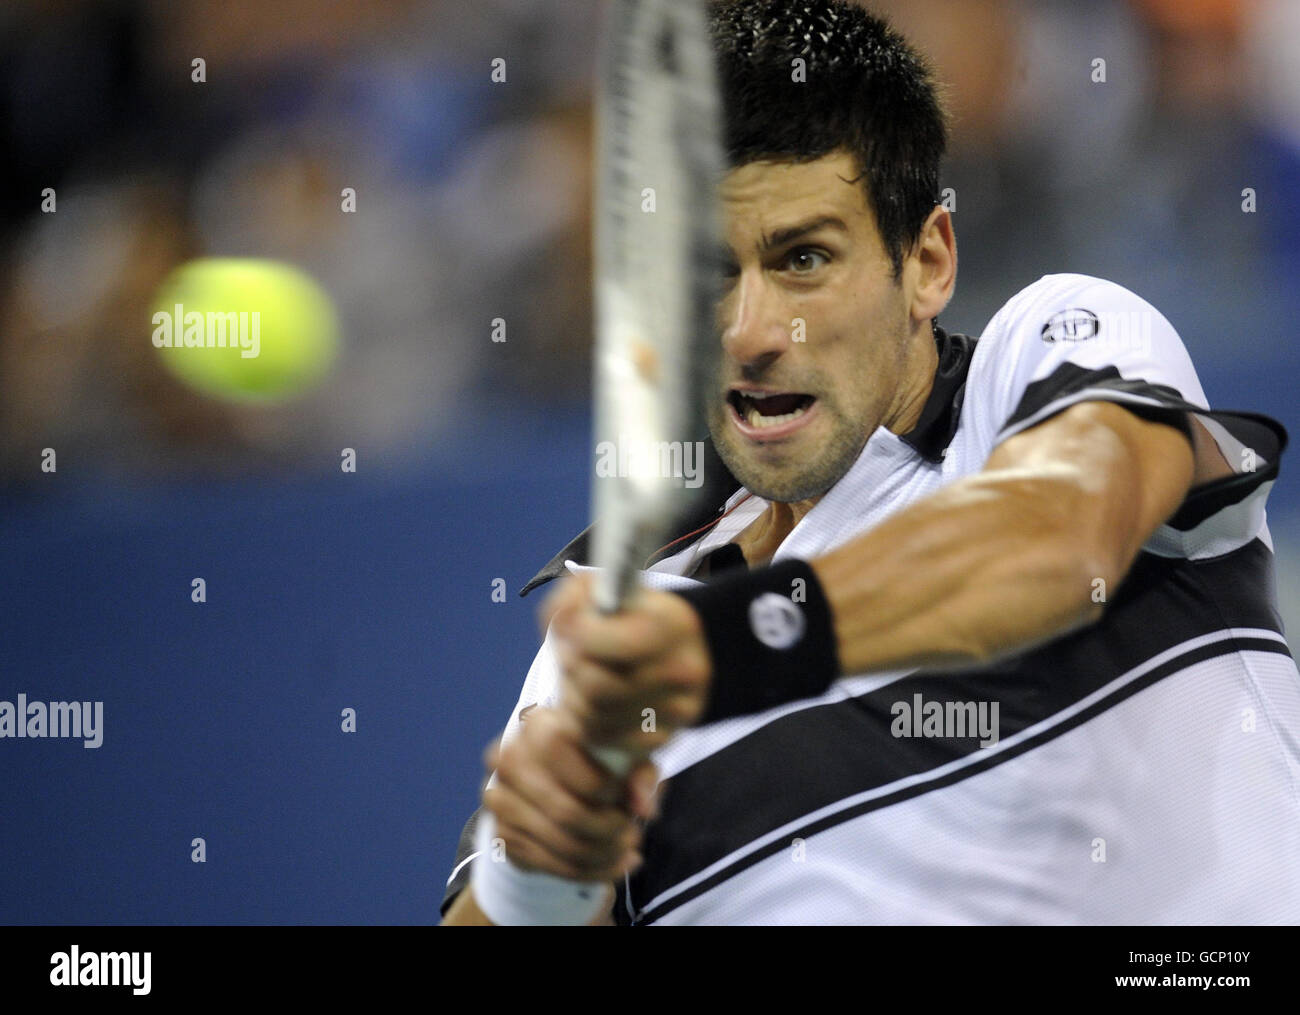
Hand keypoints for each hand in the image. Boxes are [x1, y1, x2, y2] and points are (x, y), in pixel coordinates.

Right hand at [482, 705, 657, 880]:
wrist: (549, 780)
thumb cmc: (595, 760)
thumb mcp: (624, 756)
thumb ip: (640, 774)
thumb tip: (645, 810)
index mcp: (539, 726)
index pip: (574, 767)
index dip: (609, 790)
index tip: (626, 800)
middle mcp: (509, 759)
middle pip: (567, 812)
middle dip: (610, 831)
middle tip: (633, 835)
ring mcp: (500, 799)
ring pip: (562, 844)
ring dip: (604, 855)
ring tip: (628, 850)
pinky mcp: (502, 834)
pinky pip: (552, 864)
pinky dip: (591, 871)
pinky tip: (614, 865)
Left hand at [542, 572, 712, 757]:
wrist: (679, 647)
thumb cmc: (636, 617)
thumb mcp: (612, 589)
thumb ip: (576, 594)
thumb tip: (563, 617)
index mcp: (672, 625)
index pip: (598, 641)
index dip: (573, 634)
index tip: (571, 626)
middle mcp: (682, 670)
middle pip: (593, 686)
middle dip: (571, 670)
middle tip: (574, 654)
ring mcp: (676, 711)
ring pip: (593, 718)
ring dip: (574, 698)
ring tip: (584, 676)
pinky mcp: (663, 739)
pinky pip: (603, 740)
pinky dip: (588, 724)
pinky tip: (595, 702)